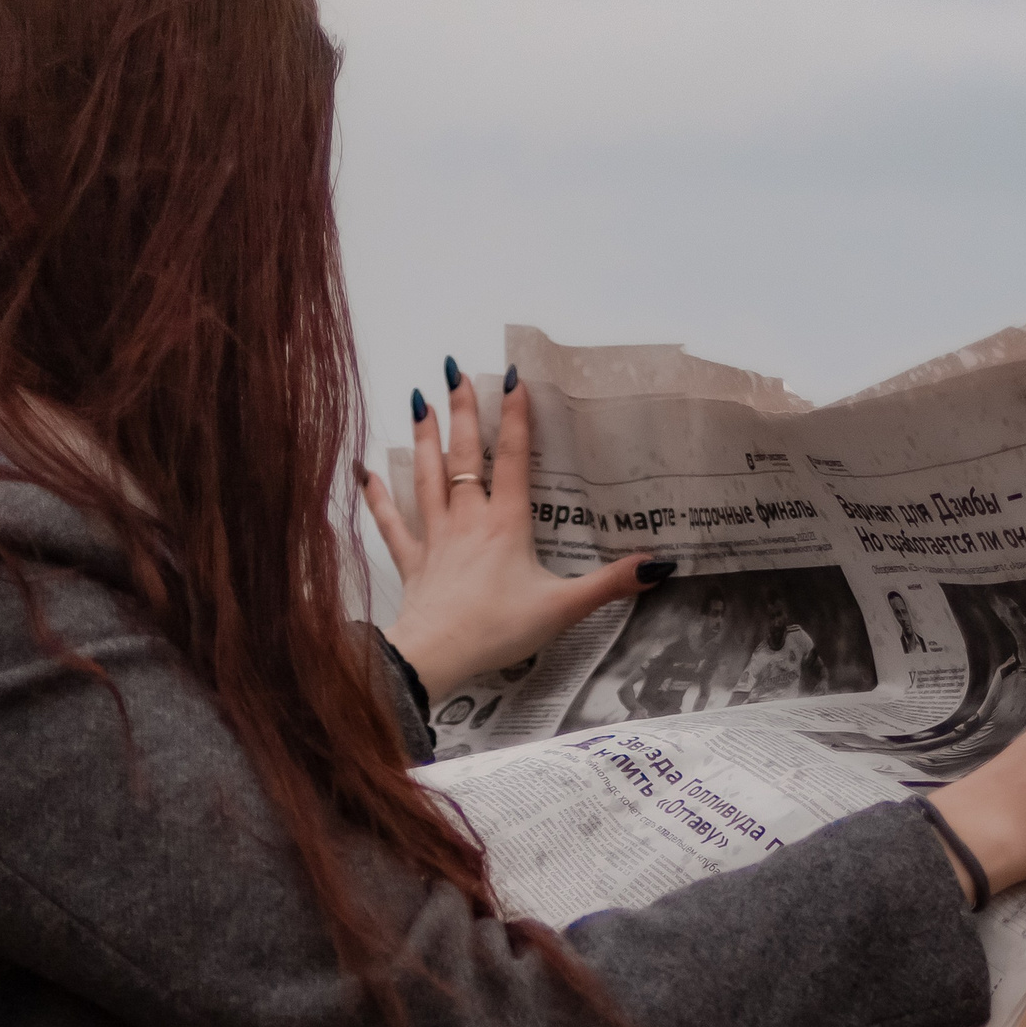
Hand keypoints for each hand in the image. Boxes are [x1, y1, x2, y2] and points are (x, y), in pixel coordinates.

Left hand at [365, 362, 665, 699]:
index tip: (512, 377)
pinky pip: (391, 522)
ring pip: (427, 477)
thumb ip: (611, 584)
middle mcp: (468, 520)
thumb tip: (659, 565)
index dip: (516, 417)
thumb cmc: (498, 629)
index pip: (515, 460)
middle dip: (462, 411)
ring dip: (424, 438)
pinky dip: (378, 496)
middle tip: (453, 370)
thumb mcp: (564, 608)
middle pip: (465, 456)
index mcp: (507, 524)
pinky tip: (366, 472)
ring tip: (420, 402)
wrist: (436, 656)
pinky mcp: (412, 562)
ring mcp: (435, 538)